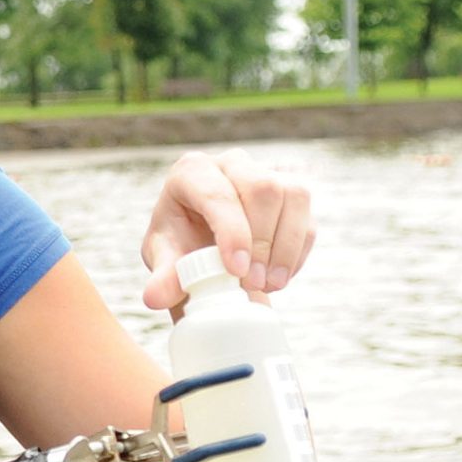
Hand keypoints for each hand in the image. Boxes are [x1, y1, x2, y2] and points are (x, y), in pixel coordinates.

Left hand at [139, 149, 316, 312]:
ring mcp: (266, 173)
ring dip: (286, 247)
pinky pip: (307, 220)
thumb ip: (162, 278)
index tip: (236, 271)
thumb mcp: (165, 262)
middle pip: (263, 189)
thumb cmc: (179, 249)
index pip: (218, 193)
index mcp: (192, 172)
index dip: (232, 232)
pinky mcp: (292, 195)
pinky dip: (297, 254)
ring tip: (267, 285)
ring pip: (293, 197)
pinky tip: (278, 278)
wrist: (202, 251)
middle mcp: (231, 164)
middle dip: (262, 241)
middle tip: (252, 283)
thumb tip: (154, 297)